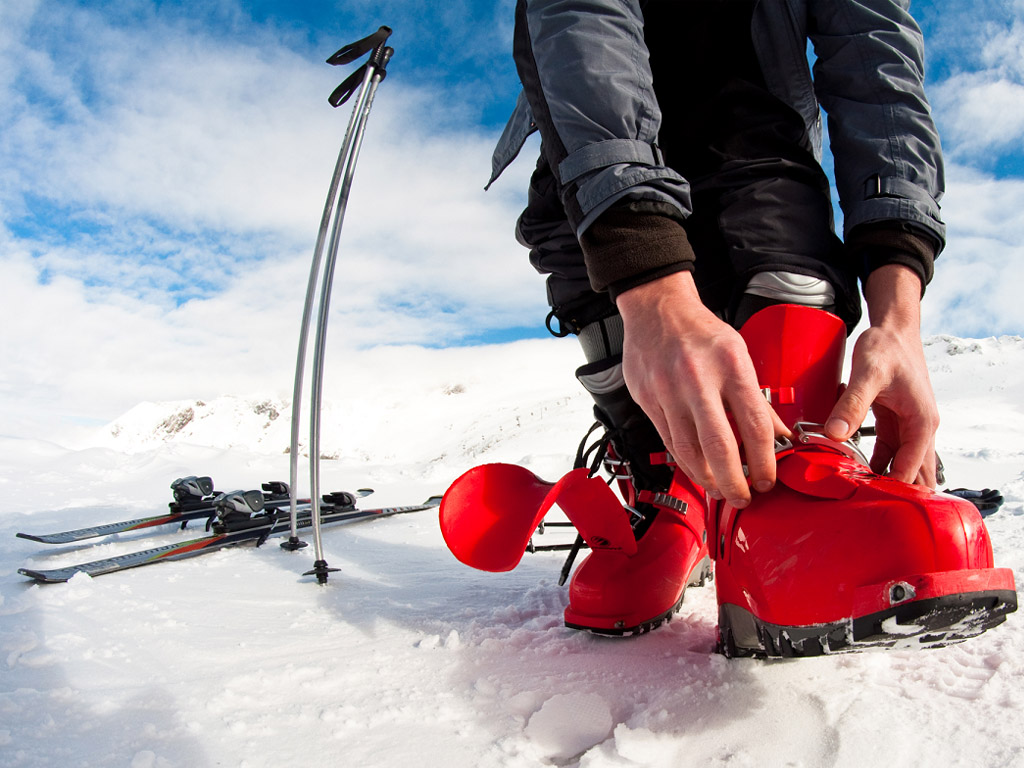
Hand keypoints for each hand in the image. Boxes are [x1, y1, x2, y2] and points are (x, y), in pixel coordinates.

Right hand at [616, 272, 788, 507]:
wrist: (656, 310)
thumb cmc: (700, 332)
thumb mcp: (738, 354)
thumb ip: (755, 398)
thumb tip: (778, 436)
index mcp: (729, 364)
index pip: (754, 424)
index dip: (764, 460)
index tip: (767, 479)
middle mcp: (697, 378)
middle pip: (718, 444)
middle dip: (734, 480)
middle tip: (743, 498)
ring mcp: (668, 390)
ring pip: (688, 449)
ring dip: (707, 478)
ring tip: (720, 490)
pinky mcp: (647, 399)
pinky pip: (669, 441)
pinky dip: (685, 462)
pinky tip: (697, 472)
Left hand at [824, 265, 938, 485]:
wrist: (893, 329)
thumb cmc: (887, 348)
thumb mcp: (868, 375)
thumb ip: (852, 404)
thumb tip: (835, 434)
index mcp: (922, 423)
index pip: (911, 469)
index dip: (890, 488)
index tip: (866, 503)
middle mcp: (920, 429)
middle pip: (914, 474)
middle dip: (894, 493)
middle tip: (863, 509)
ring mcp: (908, 428)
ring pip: (901, 466)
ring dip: (883, 481)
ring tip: (856, 499)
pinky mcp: (894, 424)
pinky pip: (888, 453)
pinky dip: (875, 465)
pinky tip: (855, 476)